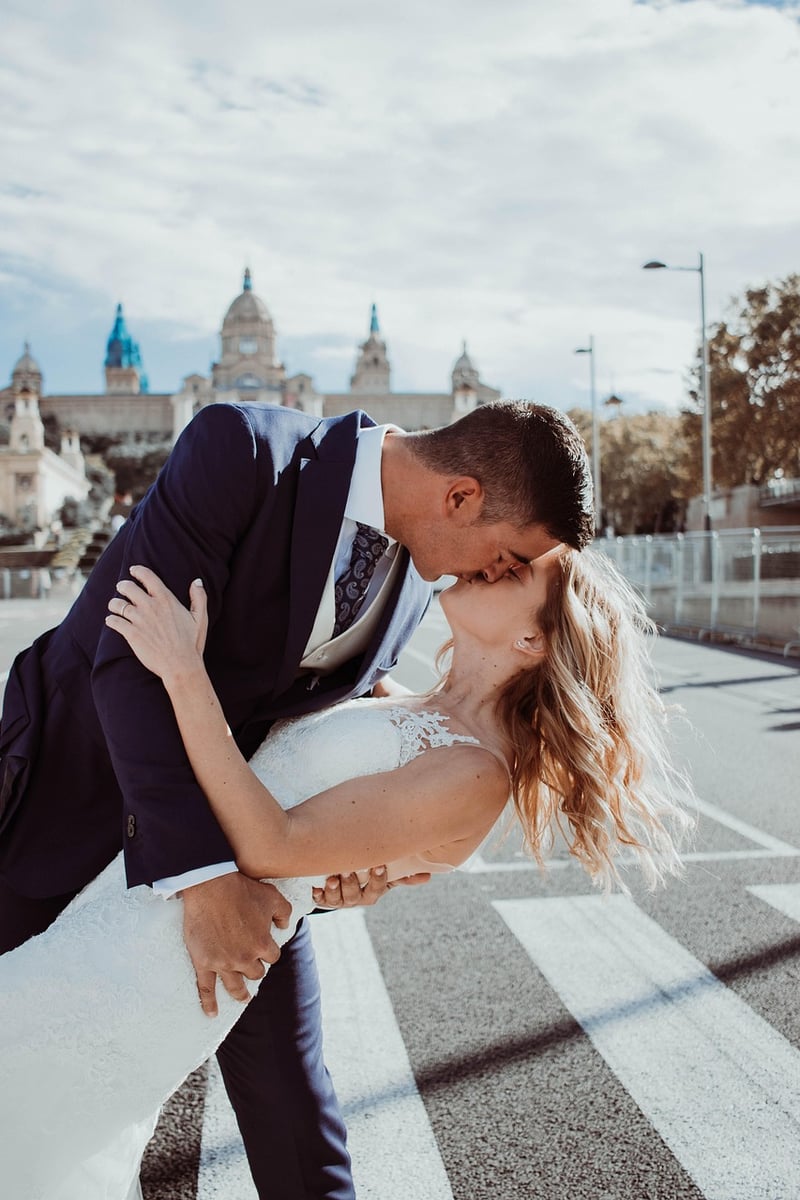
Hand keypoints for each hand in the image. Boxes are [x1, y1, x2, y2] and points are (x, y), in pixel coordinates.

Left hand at [105, 565, 207, 684]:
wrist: (180, 666)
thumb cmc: (192, 643)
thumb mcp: (200, 618)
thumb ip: (199, 598)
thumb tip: (196, 581)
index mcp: (166, 600)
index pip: (148, 577)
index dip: (138, 571)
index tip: (133, 570)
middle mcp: (150, 606)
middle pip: (128, 587)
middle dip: (123, 585)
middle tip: (122, 587)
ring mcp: (139, 620)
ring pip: (117, 604)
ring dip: (114, 603)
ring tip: (115, 606)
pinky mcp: (131, 634)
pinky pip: (113, 621)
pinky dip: (110, 620)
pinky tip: (111, 621)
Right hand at [181, 872, 291, 1016]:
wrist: (211, 886)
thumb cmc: (242, 889)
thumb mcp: (272, 897)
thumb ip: (284, 913)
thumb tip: (284, 927)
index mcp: (263, 944)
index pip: (272, 957)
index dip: (269, 952)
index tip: (265, 947)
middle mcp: (244, 958)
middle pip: (255, 973)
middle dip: (255, 968)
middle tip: (251, 964)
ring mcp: (223, 963)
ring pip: (235, 986)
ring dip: (240, 993)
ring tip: (243, 997)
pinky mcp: (203, 962)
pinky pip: (206, 989)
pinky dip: (209, 1003)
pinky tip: (212, 1013)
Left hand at [311, 867, 430, 908]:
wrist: (338, 885)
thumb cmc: (366, 876)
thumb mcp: (384, 875)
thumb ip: (403, 875)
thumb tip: (428, 876)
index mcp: (372, 892)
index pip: (378, 887)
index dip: (378, 879)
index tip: (378, 865)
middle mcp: (356, 899)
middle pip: (356, 895)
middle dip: (352, 884)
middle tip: (349, 871)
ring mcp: (339, 900)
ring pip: (337, 899)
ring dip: (335, 889)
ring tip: (332, 878)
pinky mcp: (322, 899)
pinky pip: (320, 900)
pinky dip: (319, 894)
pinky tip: (317, 888)